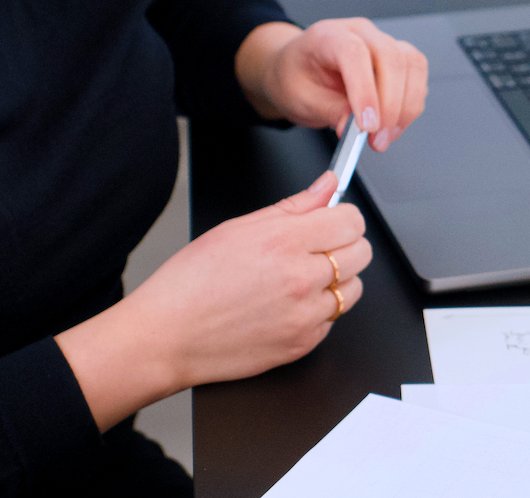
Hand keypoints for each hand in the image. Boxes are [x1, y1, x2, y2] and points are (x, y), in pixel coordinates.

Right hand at [56, 171, 369, 431]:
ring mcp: (305, 316)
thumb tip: (326, 185)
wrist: (168, 336)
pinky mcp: (302, 345)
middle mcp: (301, 279)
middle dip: (345, 244)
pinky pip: (332, 320)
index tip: (333, 218)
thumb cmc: (191, 282)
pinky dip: (318, 311)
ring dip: (337, 280)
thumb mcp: (238, 227)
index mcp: (285, 242)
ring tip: (301, 277)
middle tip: (318, 246)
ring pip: (353, 289)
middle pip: (362, 253)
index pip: (351, 220)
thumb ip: (293, 206)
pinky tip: (288, 304)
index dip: (343, 216)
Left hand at [237, 19, 428, 150]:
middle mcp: (359, 32)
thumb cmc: (295, 77)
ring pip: (411, 65)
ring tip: (386, 135)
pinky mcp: (396, 57)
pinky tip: (394, 123)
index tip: (367, 125)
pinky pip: (416, 75)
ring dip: (406, 106)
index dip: (365, 91)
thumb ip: (328, 111)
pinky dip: (411, 103)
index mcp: (328, 35)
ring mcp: (380, 41)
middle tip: (378, 139)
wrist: (296, 69)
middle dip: (391, 105)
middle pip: (391, 58)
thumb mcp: (299, 99)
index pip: (355, 53)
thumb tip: (353, 128)